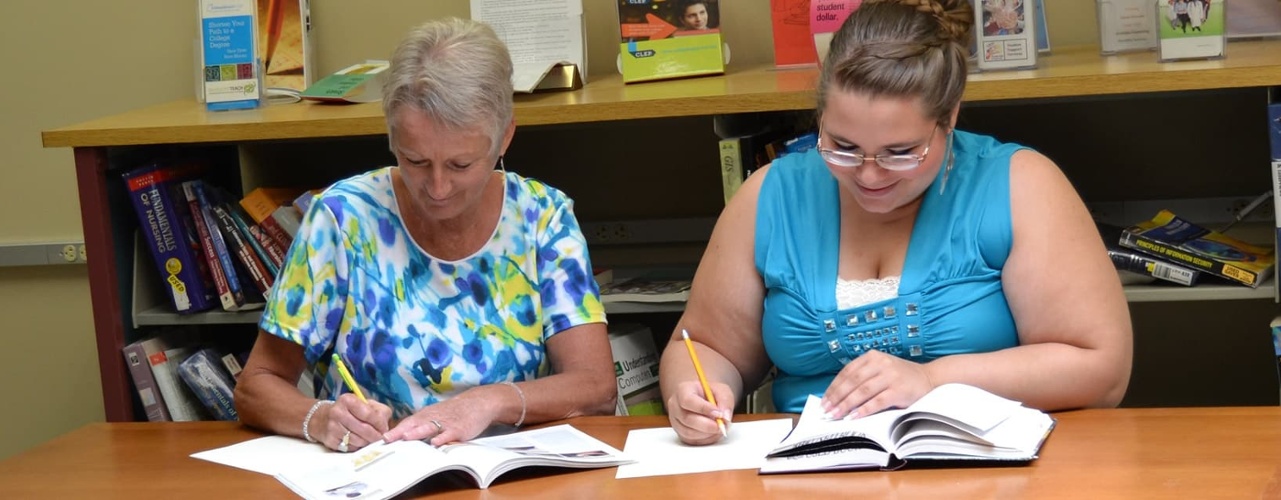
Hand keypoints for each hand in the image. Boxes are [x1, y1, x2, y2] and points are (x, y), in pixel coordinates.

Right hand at [319, 393, 392, 451]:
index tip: (384, 429)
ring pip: (358, 441)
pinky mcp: (330, 440)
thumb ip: (378, 411)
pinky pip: (350, 448)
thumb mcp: (363, 404)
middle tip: (381, 437)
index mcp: (348, 400)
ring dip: (367, 442)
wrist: (321, 418)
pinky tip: (358, 442)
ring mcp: (333, 427)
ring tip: (369, 439)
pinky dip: (358, 447)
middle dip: (376, 436)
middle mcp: (338, 413)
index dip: (380, 424)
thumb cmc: (348, 411)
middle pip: (364, 429)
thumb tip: (385, 425)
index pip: (369, 414)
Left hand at [383, 387, 499, 446]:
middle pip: (414, 424)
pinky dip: (442, 438)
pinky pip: (449, 433)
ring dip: (418, 432)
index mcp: (426, 415)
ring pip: (429, 427)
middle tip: (387, 439)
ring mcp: (446, 423)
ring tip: (407, 437)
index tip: (382, 439)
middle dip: (400, 432)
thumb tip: (403, 437)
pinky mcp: (459, 428)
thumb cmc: (454, 412)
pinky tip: (436, 443)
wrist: (478, 402)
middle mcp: (433, 418)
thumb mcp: (436, 415)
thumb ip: (422, 425)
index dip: (395, 431)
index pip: (407, 423)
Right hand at [665, 380, 733, 445]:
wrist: (704, 400)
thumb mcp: (722, 390)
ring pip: (689, 432)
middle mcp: (675, 405)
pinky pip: (692, 440)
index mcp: (683, 390)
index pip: (688, 400)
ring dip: (707, 434)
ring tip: (719, 428)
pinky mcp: (680, 433)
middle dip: (707, 425)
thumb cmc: (711, 394)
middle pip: (687, 419)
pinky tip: (713, 432)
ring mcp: (676, 420)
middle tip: (721, 426)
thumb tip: (725, 417)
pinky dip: (705, 439)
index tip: (719, 413)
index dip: (703, 408)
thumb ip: (725, 401)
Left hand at [821, 350, 934, 419]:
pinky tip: (853, 417)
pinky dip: (863, 410)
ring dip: (846, 405)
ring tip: (836, 415)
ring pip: (862, 391)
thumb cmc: (900, 377)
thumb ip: (863, 378)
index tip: (824, 400)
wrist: (929, 378)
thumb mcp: (880, 369)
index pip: (847, 372)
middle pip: (852, 382)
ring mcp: (890, 376)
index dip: (834, 387)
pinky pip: (877, 402)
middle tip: (826, 411)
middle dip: (837, 398)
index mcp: (872, 357)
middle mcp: (880, 363)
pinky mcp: (898, 390)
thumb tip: (838, 397)